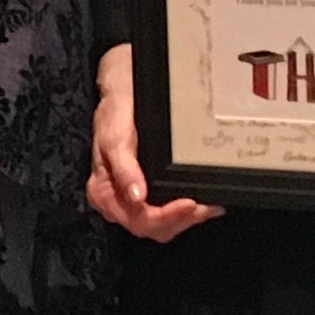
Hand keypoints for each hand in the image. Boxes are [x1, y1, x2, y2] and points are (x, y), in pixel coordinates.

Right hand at [84, 45, 217, 239]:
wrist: (123, 87)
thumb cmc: (116, 110)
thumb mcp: (114, 135)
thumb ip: (123, 169)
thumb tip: (136, 197)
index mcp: (105, 191)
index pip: (137, 219)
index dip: (164, 217)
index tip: (189, 204)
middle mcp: (119, 199)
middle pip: (151, 226)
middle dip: (180, 220)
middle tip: (205, 206)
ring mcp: (134, 196)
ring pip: (162, 224)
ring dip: (187, 218)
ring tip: (210, 205)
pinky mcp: (149, 188)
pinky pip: (168, 209)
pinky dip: (187, 210)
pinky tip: (206, 200)